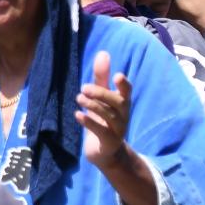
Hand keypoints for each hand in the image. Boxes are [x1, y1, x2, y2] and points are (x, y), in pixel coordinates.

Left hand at [76, 50, 134, 167]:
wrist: (105, 152)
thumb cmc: (103, 119)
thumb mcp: (101, 98)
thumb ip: (102, 77)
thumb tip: (103, 53)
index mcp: (122, 103)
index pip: (127, 91)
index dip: (124, 84)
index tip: (117, 76)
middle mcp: (123, 115)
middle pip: (118, 102)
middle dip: (101, 93)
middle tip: (83, 88)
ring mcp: (118, 130)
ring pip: (109, 116)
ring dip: (93, 106)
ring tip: (79, 98)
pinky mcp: (110, 142)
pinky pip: (102, 132)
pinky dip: (89, 122)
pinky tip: (77, 114)